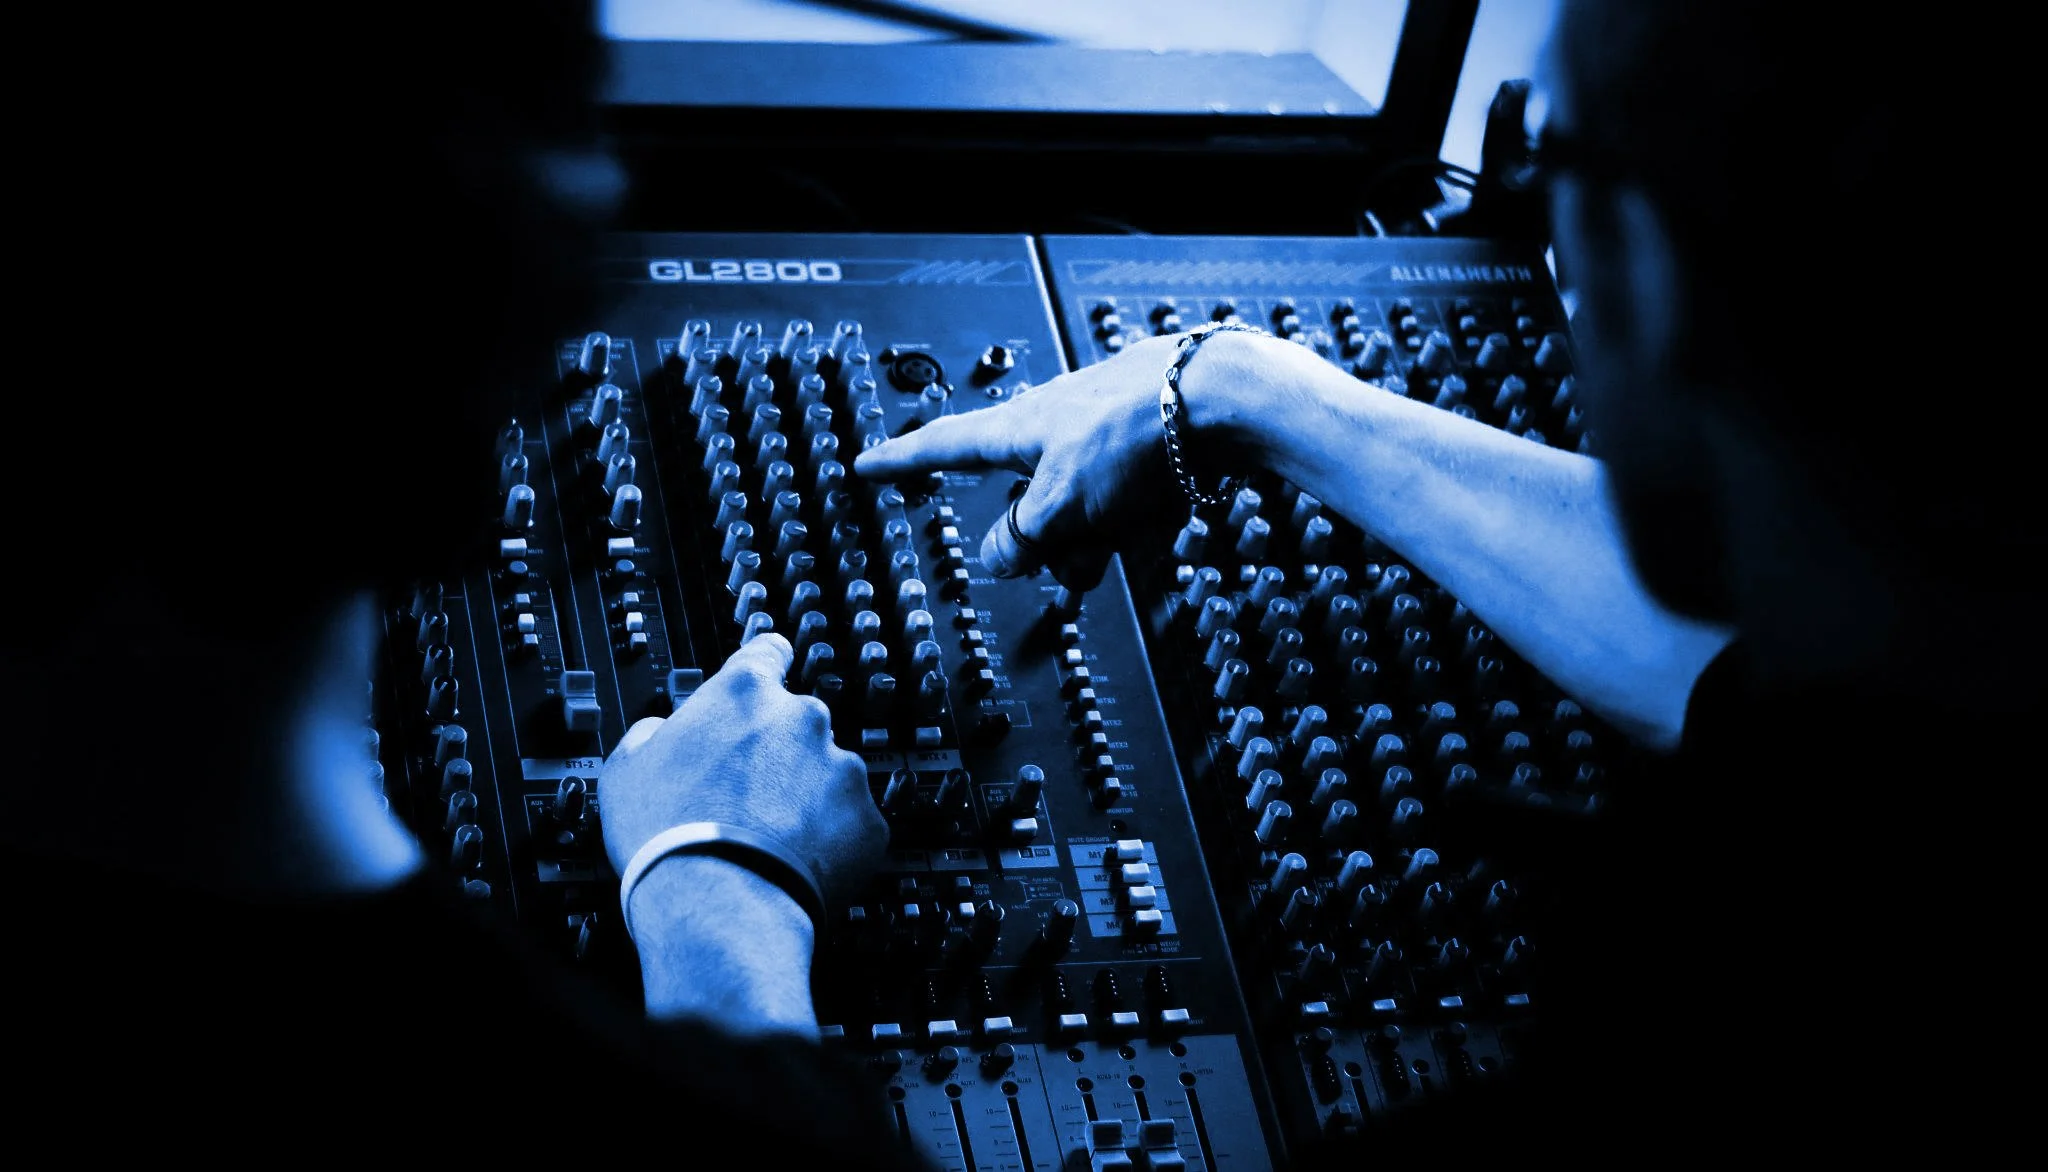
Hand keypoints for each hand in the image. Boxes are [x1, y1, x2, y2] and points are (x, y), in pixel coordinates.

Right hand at [598, 633, 886, 903]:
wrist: (718, 906)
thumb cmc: (668, 836)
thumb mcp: (626, 769)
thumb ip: (651, 732)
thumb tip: (660, 732)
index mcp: (744, 694)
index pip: (767, 653)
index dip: (764, 665)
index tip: (768, 672)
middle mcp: (802, 719)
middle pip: (796, 724)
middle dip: (777, 753)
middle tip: (744, 795)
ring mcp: (842, 769)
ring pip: (827, 775)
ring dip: (805, 797)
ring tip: (767, 838)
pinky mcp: (867, 820)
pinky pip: (851, 824)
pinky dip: (830, 840)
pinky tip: (794, 862)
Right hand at [855, 330, 1274, 589]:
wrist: (1227, 400)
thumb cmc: (1139, 433)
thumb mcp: (1061, 506)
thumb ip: (1022, 539)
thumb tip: (1001, 558)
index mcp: (1018, 428)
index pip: (943, 447)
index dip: (902, 462)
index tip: (867, 465)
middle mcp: (1055, 430)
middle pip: (1029, 507)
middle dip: (1053, 542)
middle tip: (1082, 553)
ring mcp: (1103, 439)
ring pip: (1083, 515)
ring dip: (1104, 537)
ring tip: (1138, 524)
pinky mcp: (1149, 451)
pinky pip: (1126, 506)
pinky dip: (1141, 520)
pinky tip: (1168, 511)